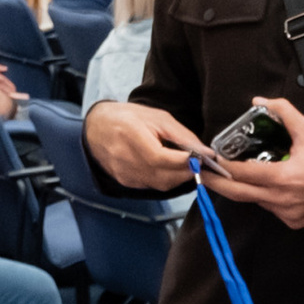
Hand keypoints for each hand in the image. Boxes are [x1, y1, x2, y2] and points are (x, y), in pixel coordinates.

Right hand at [84, 100, 202, 193]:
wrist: (98, 128)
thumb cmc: (128, 118)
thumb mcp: (158, 118)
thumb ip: (182, 136)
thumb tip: (205, 153)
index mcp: (130, 134)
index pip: (160, 158)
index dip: (183, 162)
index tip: (201, 159)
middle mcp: (124, 157)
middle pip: (162, 176)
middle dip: (185, 173)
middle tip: (197, 164)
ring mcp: (123, 172)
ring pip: (159, 185)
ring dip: (177, 178)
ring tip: (185, 165)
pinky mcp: (125, 181)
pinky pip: (152, 186)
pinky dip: (165, 180)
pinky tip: (168, 169)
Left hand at [201, 93, 303, 230]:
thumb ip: (283, 112)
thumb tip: (260, 100)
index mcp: (283, 178)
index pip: (243, 174)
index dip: (223, 167)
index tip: (210, 161)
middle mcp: (282, 199)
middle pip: (239, 194)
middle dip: (218, 184)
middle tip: (203, 175)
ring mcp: (287, 213)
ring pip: (257, 201)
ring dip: (248, 189)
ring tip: (241, 175)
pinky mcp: (294, 221)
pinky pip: (272, 209)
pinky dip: (268, 197)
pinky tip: (275, 186)